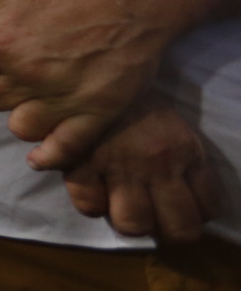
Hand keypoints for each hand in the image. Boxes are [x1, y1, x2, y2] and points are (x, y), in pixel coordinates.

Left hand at [0, 0, 180, 169]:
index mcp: (2, 45)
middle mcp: (27, 75)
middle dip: (1, 86)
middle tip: (21, 73)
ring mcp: (61, 98)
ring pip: (19, 126)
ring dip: (22, 115)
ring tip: (35, 100)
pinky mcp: (94, 114)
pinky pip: (61, 149)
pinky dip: (47, 156)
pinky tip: (40, 156)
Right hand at [61, 92, 220, 243]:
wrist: (90, 59)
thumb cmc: (133, 92)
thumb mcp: (172, 121)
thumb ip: (181, 155)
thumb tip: (187, 194)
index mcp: (186, 151)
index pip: (208, 208)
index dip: (197, 214)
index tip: (183, 207)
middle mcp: (158, 165)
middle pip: (178, 230)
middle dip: (170, 232)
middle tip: (156, 219)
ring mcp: (119, 167)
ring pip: (133, 224)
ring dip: (129, 221)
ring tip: (122, 207)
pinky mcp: (81, 163)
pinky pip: (89, 205)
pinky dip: (90, 202)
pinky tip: (92, 189)